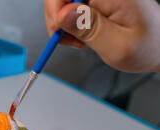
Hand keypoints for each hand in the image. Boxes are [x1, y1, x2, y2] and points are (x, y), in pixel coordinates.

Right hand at [44, 0, 159, 72]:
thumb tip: (63, 14)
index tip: (58, 29)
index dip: (56, 8)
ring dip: (61, 22)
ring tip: (76, 41)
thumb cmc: (146, 48)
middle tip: (64, 38)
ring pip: (63, 2)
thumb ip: (89, 29)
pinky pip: (71, 7)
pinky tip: (79, 35)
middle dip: (56, 17)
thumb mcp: (117, 46)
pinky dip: (68, 24)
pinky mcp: (96, 1)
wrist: (159, 48)